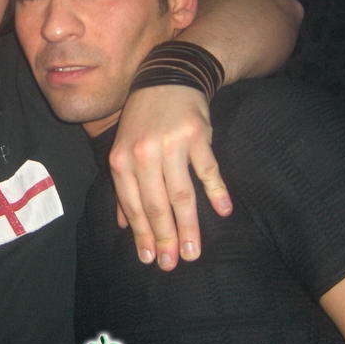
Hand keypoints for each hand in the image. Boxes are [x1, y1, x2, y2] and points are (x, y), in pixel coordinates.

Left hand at [109, 85, 231, 270]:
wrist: (167, 79)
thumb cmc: (142, 120)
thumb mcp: (124, 149)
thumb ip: (124, 187)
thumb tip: (124, 225)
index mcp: (121, 159)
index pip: (133, 205)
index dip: (142, 234)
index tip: (150, 259)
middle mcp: (143, 153)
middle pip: (156, 204)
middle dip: (164, 238)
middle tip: (173, 264)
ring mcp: (170, 144)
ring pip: (181, 193)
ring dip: (188, 226)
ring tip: (194, 252)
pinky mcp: (197, 135)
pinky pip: (207, 169)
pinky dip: (216, 191)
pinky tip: (223, 211)